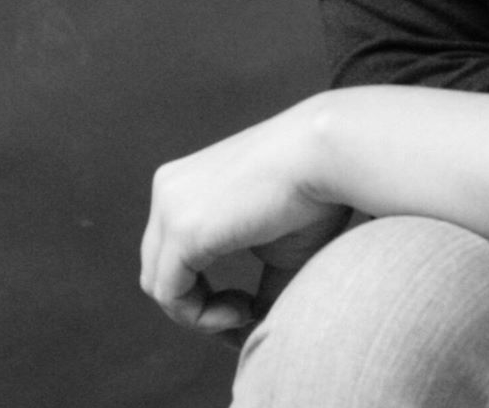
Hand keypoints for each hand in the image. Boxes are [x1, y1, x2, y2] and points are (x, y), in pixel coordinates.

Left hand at [140, 98, 346, 334]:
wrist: (328, 153)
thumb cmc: (314, 191)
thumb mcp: (277, 247)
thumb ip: (256, 287)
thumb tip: (250, 335)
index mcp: (187, 182)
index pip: (173, 251)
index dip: (204, 293)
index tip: (249, 306)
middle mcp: (168, 188)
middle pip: (161, 269)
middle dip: (199, 304)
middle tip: (246, 314)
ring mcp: (170, 207)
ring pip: (160, 285)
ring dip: (201, 314)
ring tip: (248, 310)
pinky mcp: (183, 230)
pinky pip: (170, 295)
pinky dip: (202, 316)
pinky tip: (244, 308)